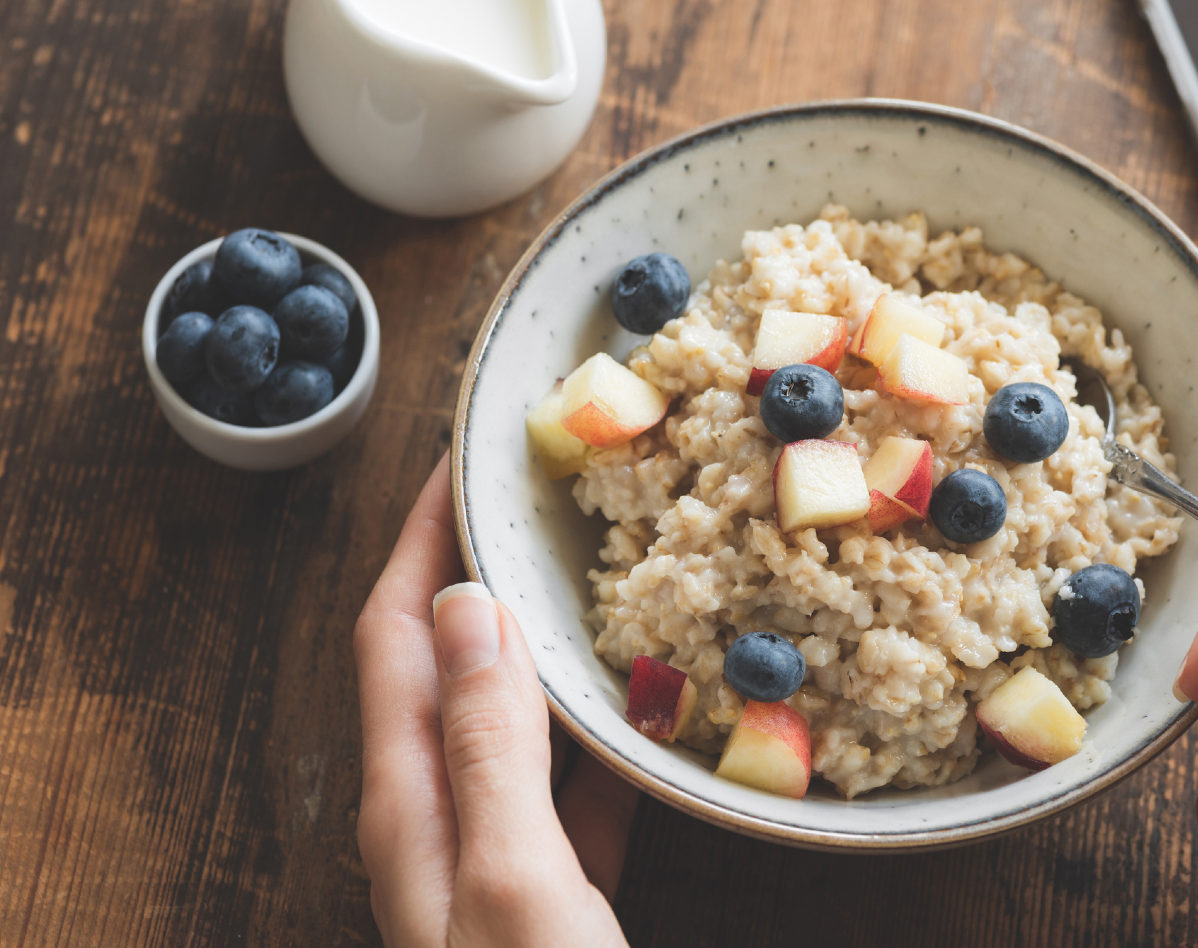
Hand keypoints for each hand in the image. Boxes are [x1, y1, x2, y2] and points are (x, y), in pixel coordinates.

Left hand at [353, 453, 635, 947]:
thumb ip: (488, 744)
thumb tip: (469, 604)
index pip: (397, 631)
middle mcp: (437, 815)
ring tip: (600, 580)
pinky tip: (649, 713)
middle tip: (541, 502)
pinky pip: (570, 783)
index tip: (463, 461)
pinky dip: (603, 735)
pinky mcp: (549, 888)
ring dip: (546, 645)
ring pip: (513, 716)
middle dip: (482, 572)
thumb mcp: (512, 875)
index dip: (424, 536)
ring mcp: (490, 852)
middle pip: (448, 662)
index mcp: (410, 799)